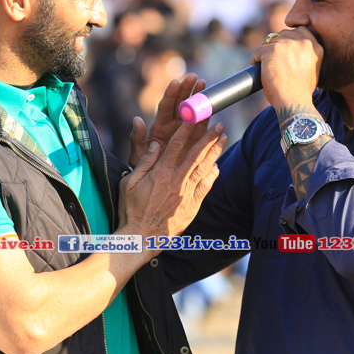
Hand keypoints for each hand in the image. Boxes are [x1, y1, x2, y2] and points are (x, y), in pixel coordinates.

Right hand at [120, 121, 226, 238]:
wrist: (141, 237)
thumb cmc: (131, 210)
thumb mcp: (129, 183)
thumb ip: (144, 162)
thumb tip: (154, 144)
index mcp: (160, 173)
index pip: (176, 145)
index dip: (186, 129)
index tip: (194, 117)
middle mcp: (176, 181)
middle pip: (196, 154)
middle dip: (209, 138)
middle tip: (219, 125)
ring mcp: (186, 193)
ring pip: (204, 168)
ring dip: (215, 152)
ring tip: (224, 138)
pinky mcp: (193, 205)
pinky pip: (206, 186)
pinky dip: (212, 174)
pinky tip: (217, 164)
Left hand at [127, 73, 208, 167]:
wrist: (160, 186)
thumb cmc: (145, 170)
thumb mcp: (138, 156)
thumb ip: (138, 139)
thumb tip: (136, 120)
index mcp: (159, 127)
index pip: (165, 107)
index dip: (170, 95)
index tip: (175, 82)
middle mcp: (173, 126)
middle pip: (181, 104)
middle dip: (187, 90)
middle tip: (194, 78)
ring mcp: (186, 131)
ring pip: (194, 111)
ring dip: (199, 98)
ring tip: (205, 85)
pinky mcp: (197, 139)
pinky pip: (204, 126)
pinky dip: (209, 117)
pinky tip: (215, 106)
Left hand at [250, 27, 321, 109]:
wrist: (294, 102)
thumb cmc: (302, 91)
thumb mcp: (313, 69)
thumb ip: (306, 55)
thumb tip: (292, 48)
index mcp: (315, 46)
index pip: (301, 30)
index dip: (289, 38)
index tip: (283, 47)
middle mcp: (303, 42)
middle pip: (284, 34)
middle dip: (276, 44)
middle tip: (271, 57)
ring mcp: (286, 44)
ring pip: (270, 40)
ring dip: (265, 50)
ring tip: (263, 62)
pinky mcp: (271, 50)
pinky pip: (259, 50)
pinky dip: (256, 58)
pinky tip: (256, 65)